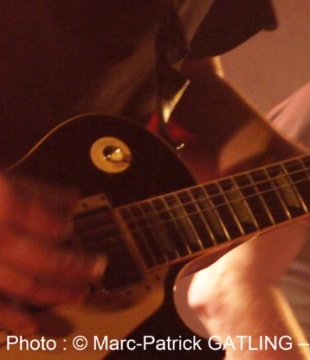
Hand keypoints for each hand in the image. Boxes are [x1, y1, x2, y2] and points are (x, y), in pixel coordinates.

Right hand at [0, 174, 104, 334]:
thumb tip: (73, 198)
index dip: (55, 224)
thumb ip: (36, 191)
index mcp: (0, 206)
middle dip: (73, 264)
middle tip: (98, 266)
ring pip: (23, 283)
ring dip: (56, 291)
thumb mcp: (0, 184)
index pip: (33, 217)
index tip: (69, 227)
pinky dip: (10, 319)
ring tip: (80, 293)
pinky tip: (31, 327)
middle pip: (39, 256)